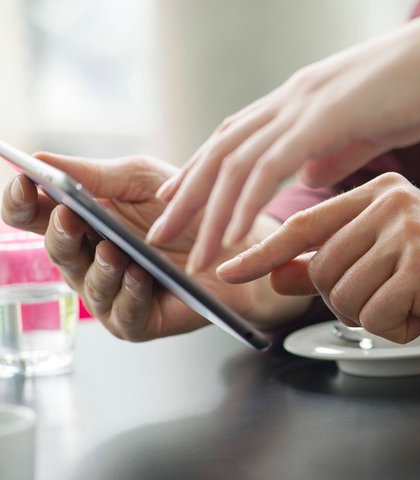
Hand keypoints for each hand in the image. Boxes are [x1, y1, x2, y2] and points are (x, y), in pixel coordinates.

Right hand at [2, 153, 308, 340]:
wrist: (235, 244)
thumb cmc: (188, 210)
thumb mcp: (143, 181)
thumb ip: (96, 175)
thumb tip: (38, 157)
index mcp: (86, 220)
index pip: (37, 213)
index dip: (23, 199)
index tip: (26, 182)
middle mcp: (90, 257)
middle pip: (56, 250)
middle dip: (61, 234)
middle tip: (72, 217)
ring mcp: (111, 291)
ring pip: (85, 284)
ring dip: (96, 266)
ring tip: (113, 250)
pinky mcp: (137, 319)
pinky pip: (121, 312)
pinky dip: (127, 294)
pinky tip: (139, 275)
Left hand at [147, 2, 419, 273]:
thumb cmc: (407, 95)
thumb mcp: (354, 132)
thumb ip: (324, 154)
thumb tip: (306, 176)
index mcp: (290, 106)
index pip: (229, 141)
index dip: (197, 172)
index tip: (175, 200)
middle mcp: (285, 103)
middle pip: (219, 155)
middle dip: (186, 199)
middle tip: (159, 235)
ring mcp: (300, 108)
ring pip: (236, 165)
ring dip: (209, 214)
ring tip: (193, 257)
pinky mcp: (323, 118)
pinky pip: (272, 167)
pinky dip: (246, 204)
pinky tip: (231, 236)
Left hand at [217, 172, 419, 362]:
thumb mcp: (372, 270)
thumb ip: (320, 266)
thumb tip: (275, 271)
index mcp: (375, 194)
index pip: (302, 226)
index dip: (261, 253)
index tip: (226, 271)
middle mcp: (390, 199)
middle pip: (320, 268)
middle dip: (345, 298)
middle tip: (389, 295)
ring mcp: (407, 226)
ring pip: (341, 293)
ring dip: (370, 314)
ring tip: (409, 302)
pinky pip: (371, 313)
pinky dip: (393, 327)